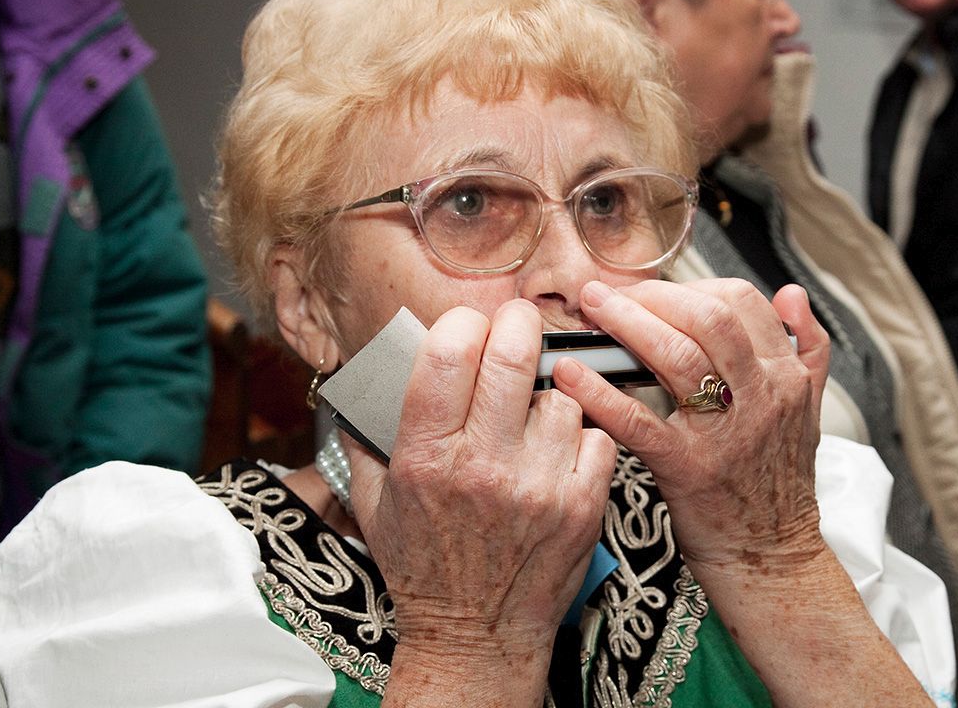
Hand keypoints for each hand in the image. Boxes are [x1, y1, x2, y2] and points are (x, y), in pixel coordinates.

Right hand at [345, 300, 614, 676]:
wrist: (475, 636)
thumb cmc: (425, 567)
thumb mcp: (376, 502)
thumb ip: (365, 438)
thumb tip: (360, 380)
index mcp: (424, 457)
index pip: (447, 354)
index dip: (462, 322)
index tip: (469, 325)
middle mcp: (481, 467)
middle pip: (512, 356)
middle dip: (517, 323)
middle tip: (517, 324)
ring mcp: (538, 486)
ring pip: (561, 394)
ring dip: (549, 394)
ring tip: (531, 416)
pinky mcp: (582, 505)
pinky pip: (597, 435)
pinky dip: (582, 436)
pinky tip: (560, 452)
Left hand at [553, 279, 830, 577]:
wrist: (772, 557)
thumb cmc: (778, 484)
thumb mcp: (808, 410)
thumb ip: (807, 348)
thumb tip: (792, 293)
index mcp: (785, 376)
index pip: (741, 301)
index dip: (689, 285)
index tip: (653, 291)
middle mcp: (761, 396)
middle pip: (707, 316)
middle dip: (651, 295)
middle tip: (610, 293)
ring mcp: (726, 432)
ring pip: (676, 355)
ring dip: (626, 323)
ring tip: (590, 310)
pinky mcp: (688, 469)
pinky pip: (638, 421)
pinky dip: (599, 392)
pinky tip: (571, 373)